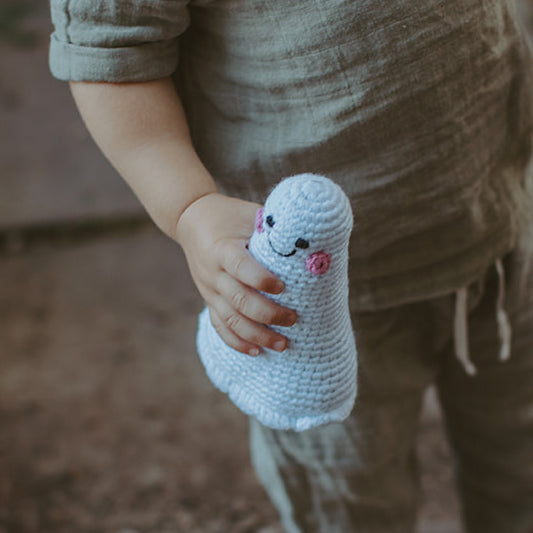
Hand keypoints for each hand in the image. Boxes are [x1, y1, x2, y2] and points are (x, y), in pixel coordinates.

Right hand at [176, 193, 297, 355]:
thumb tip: (313, 240)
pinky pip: (220, 325)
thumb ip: (273, 229)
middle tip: (293, 320)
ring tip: (282, 345)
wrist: (192, 219)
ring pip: (230, 319)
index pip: (240, 267)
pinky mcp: (209, 299)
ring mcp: (209, 289)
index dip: (261, 280)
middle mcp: (214, 272)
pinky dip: (236, 341)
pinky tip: (255, 352)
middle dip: (267, 315)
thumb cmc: (230, 215)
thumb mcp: (249, 214)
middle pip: (238, 300)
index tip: (282, 288)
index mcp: (223, 248)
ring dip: (256, 335)